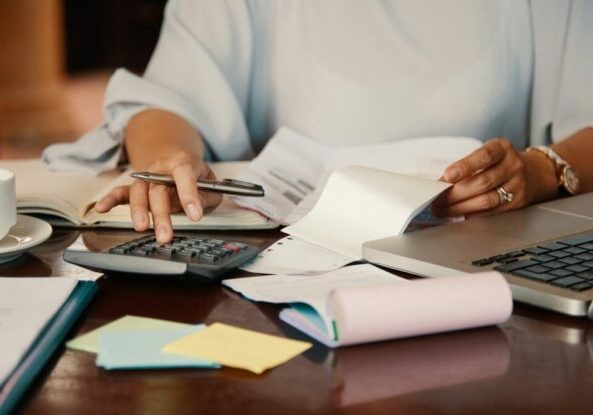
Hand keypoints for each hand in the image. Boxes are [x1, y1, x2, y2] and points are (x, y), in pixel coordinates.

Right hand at [95, 151, 222, 242]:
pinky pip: (121, 192)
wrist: (179, 160)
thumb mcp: (212, 185)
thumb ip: (207, 196)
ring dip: (139, 211)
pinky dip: (110, 199)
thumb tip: (196, 209)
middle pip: (158, 188)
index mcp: (184, 162)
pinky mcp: (137, 187)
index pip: (185, 175)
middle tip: (165, 235)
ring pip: (139, 192)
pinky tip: (101, 208)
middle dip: (161, 213)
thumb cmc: (197, 176)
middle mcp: (161, 168)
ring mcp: (147, 177)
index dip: (189, 194)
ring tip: (142, 228)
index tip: (195, 215)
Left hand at [432, 138, 544, 217]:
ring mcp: (517, 185)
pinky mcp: (517, 203)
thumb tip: (441, 182)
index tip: (447, 175)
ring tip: (443, 209)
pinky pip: (491, 212)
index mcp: (502, 148)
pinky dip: (472, 214)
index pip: (484, 156)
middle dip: (455, 193)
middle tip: (436, 199)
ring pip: (487, 200)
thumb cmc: (500, 162)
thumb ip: (467, 165)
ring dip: (460, 207)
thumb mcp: (487, 154)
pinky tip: (458, 214)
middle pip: (482, 182)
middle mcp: (513, 165)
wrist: (534, 173)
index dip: (465, 166)